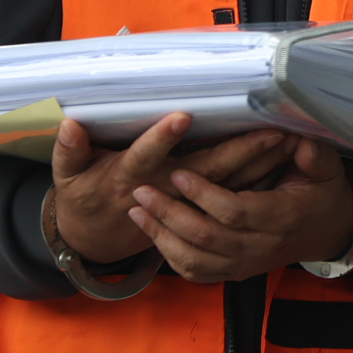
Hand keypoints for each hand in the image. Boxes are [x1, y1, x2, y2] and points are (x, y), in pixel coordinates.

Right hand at [50, 113, 296, 265]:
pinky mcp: (197, 211)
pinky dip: (255, 180)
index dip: (161, 139)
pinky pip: (231, 196)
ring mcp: (183, 205)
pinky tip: (279, 161)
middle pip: (204, 174)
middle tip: (267, 129)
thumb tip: (69, 124)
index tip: (182, 116)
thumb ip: (69, 151)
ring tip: (285, 138)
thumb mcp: (68, 177)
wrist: (96, 237)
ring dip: (256, 165)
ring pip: (225, 186)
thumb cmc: (83, 196)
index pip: (145, 157)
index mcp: (127, 178)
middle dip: (237, 151)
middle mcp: (162, 192)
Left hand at [127, 137, 352, 283]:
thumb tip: (298, 139)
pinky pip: (197, 274)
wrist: (328, 232)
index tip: (178, 172)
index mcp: (281, 218)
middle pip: (207, 238)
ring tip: (136, 210)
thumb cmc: (323, 194)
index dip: (204, 194)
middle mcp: (260, 247)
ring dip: (161, 237)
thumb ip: (314, 155)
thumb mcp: (328, 170)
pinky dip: (171, 257)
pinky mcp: (235, 273)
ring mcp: (245, 264)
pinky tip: (152, 233)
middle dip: (170, 214)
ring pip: (195, 261)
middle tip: (141, 188)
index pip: (235, 212)